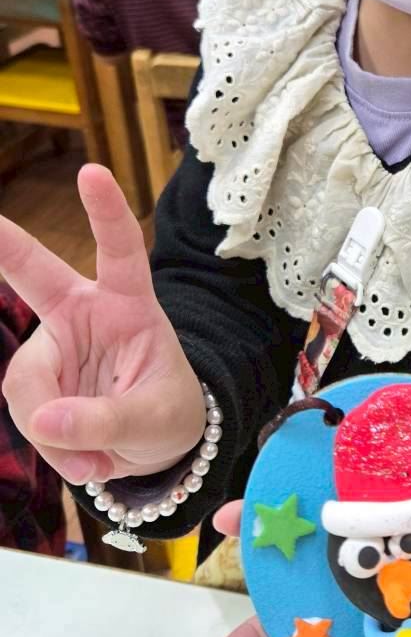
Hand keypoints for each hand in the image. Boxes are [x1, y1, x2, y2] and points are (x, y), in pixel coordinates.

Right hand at [0, 164, 204, 486]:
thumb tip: (45, 421)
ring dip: (56, 432)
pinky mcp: (36, 384)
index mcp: (128, 304)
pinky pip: (29, 417)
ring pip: (27, 384)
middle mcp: (82, 315)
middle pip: (35, 274)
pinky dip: (54, 450)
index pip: (120, 251)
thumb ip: (107, 419)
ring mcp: (54, 348)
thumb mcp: (157, 419)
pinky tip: (86, 464)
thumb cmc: (167, 412)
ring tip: (98, 462)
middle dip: (5, 243)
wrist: (154, 447)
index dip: (106, 212)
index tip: (92, 172)